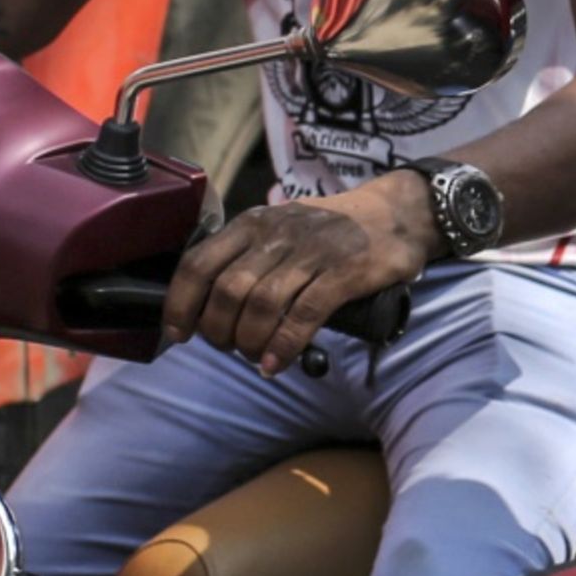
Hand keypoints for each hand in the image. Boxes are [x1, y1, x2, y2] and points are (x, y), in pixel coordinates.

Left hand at [164, 179, 437, 376]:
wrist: (398, 212)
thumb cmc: (333, 230)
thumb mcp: (282, 228)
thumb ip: (248, 257)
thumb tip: (210, 305)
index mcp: (252, 224)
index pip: (198, 263)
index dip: (180, 304)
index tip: (178, 333)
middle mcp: (275, 234)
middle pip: (226, 291)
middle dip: (218, 331)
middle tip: (228, 348)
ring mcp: (310, 252)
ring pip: (260, 305)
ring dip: (249, 342)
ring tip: (254, 357)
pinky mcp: (344, 272)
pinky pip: (303, 315)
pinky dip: (284, 345)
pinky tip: (277, 363)